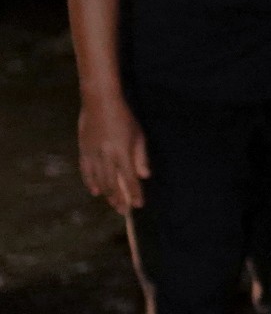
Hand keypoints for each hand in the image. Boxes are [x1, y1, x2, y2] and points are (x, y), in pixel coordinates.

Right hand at [77, 92, 149, 213]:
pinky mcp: (82, 150)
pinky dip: (90, 182)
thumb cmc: (124, 117)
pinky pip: (85, 170)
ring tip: (113, 204)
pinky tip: (95, 191)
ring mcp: (92, 153)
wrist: (99, 102)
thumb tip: (144, 176)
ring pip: (99, 179)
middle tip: (124, 211)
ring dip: (106, 194)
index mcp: (122, 151)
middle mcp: (106, 155)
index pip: (130, 178)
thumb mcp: (138, 135)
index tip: (138, 205)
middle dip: (119, 198)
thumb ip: (141, 156)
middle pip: (113, 183)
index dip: (134, 193)